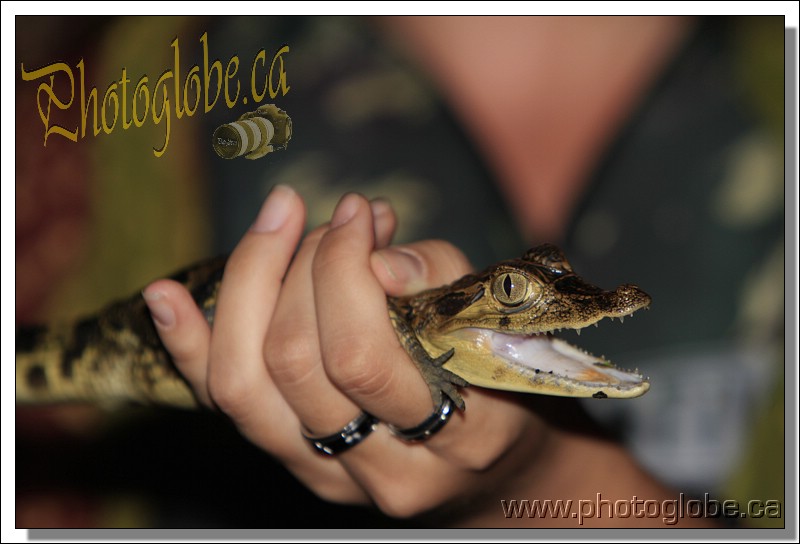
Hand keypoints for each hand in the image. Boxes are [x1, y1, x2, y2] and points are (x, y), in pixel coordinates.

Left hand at [142, 186, 548, 518]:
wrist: (498, 467)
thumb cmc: (503, 378)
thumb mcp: (493, 322)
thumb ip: (439, 281)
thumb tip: (369, 254)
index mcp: (457, 435)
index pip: (360, 353)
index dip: (342, 268)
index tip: (358, 214)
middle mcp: (386, 471)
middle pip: (293, 361)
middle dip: (301, 266)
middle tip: (331, 224)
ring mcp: (332, 476)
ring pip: (244, 386)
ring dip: (247, 286)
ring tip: (277, 224)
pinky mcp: (298, 468)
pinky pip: (224, 407)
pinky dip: (187, 347)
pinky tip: (164, 296)